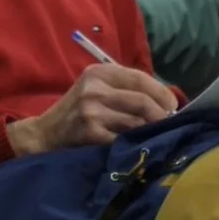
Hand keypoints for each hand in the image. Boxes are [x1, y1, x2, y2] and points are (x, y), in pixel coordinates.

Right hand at [8, 63, 177, 154]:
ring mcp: (92, 110)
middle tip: (169, 125)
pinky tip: (136, 147)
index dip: (163, 93)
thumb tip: (167, 101)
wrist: (44, 134)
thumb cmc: (77, 112)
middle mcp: (95, 88)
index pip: (141, 78)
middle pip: (142, 100)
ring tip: (154, 136)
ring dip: (150, 131)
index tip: (174, 107)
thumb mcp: (96, 89)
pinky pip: (125, 138)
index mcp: (99, 72)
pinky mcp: (91, 132)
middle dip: (161, 115)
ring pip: (137, 121)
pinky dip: (135, 144)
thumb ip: (125, 89)